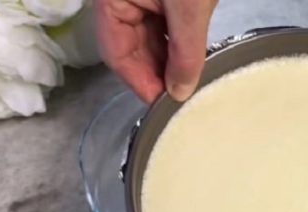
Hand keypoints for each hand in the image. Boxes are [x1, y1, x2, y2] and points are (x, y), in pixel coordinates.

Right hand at [93, 0, 216, 102]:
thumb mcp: (190, 9)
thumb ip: (185, 52)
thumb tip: (180, 92)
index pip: (116, 53)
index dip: (140, 82)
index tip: (163, 105)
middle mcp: (121, 0)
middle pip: (132, 49)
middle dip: (157, 74)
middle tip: (180, 96)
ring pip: (149, 40)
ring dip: (169, 62)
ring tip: (189, 80)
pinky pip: (163, 27)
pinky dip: (177, 45)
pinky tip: (191, 60)